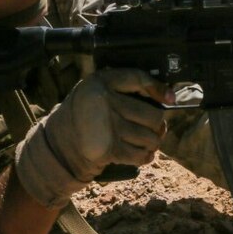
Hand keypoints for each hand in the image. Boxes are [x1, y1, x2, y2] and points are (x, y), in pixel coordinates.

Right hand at [15, 68, 173, 207]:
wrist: (62, 141)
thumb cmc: (91, 112)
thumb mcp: (103, 89)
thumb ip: (132, 85)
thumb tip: (169, 97)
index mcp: (101, 82)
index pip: (138, 77)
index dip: (158, 88)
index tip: (170, 98)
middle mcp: (104, 101)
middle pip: (152, 114)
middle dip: (158, 123)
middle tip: (153, 125)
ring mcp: (107, 127)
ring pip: (150, 136)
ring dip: (153, 141)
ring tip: (147, 139)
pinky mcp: (108, 149)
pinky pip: (140, 154)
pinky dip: (146, 155)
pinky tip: (143, 151)